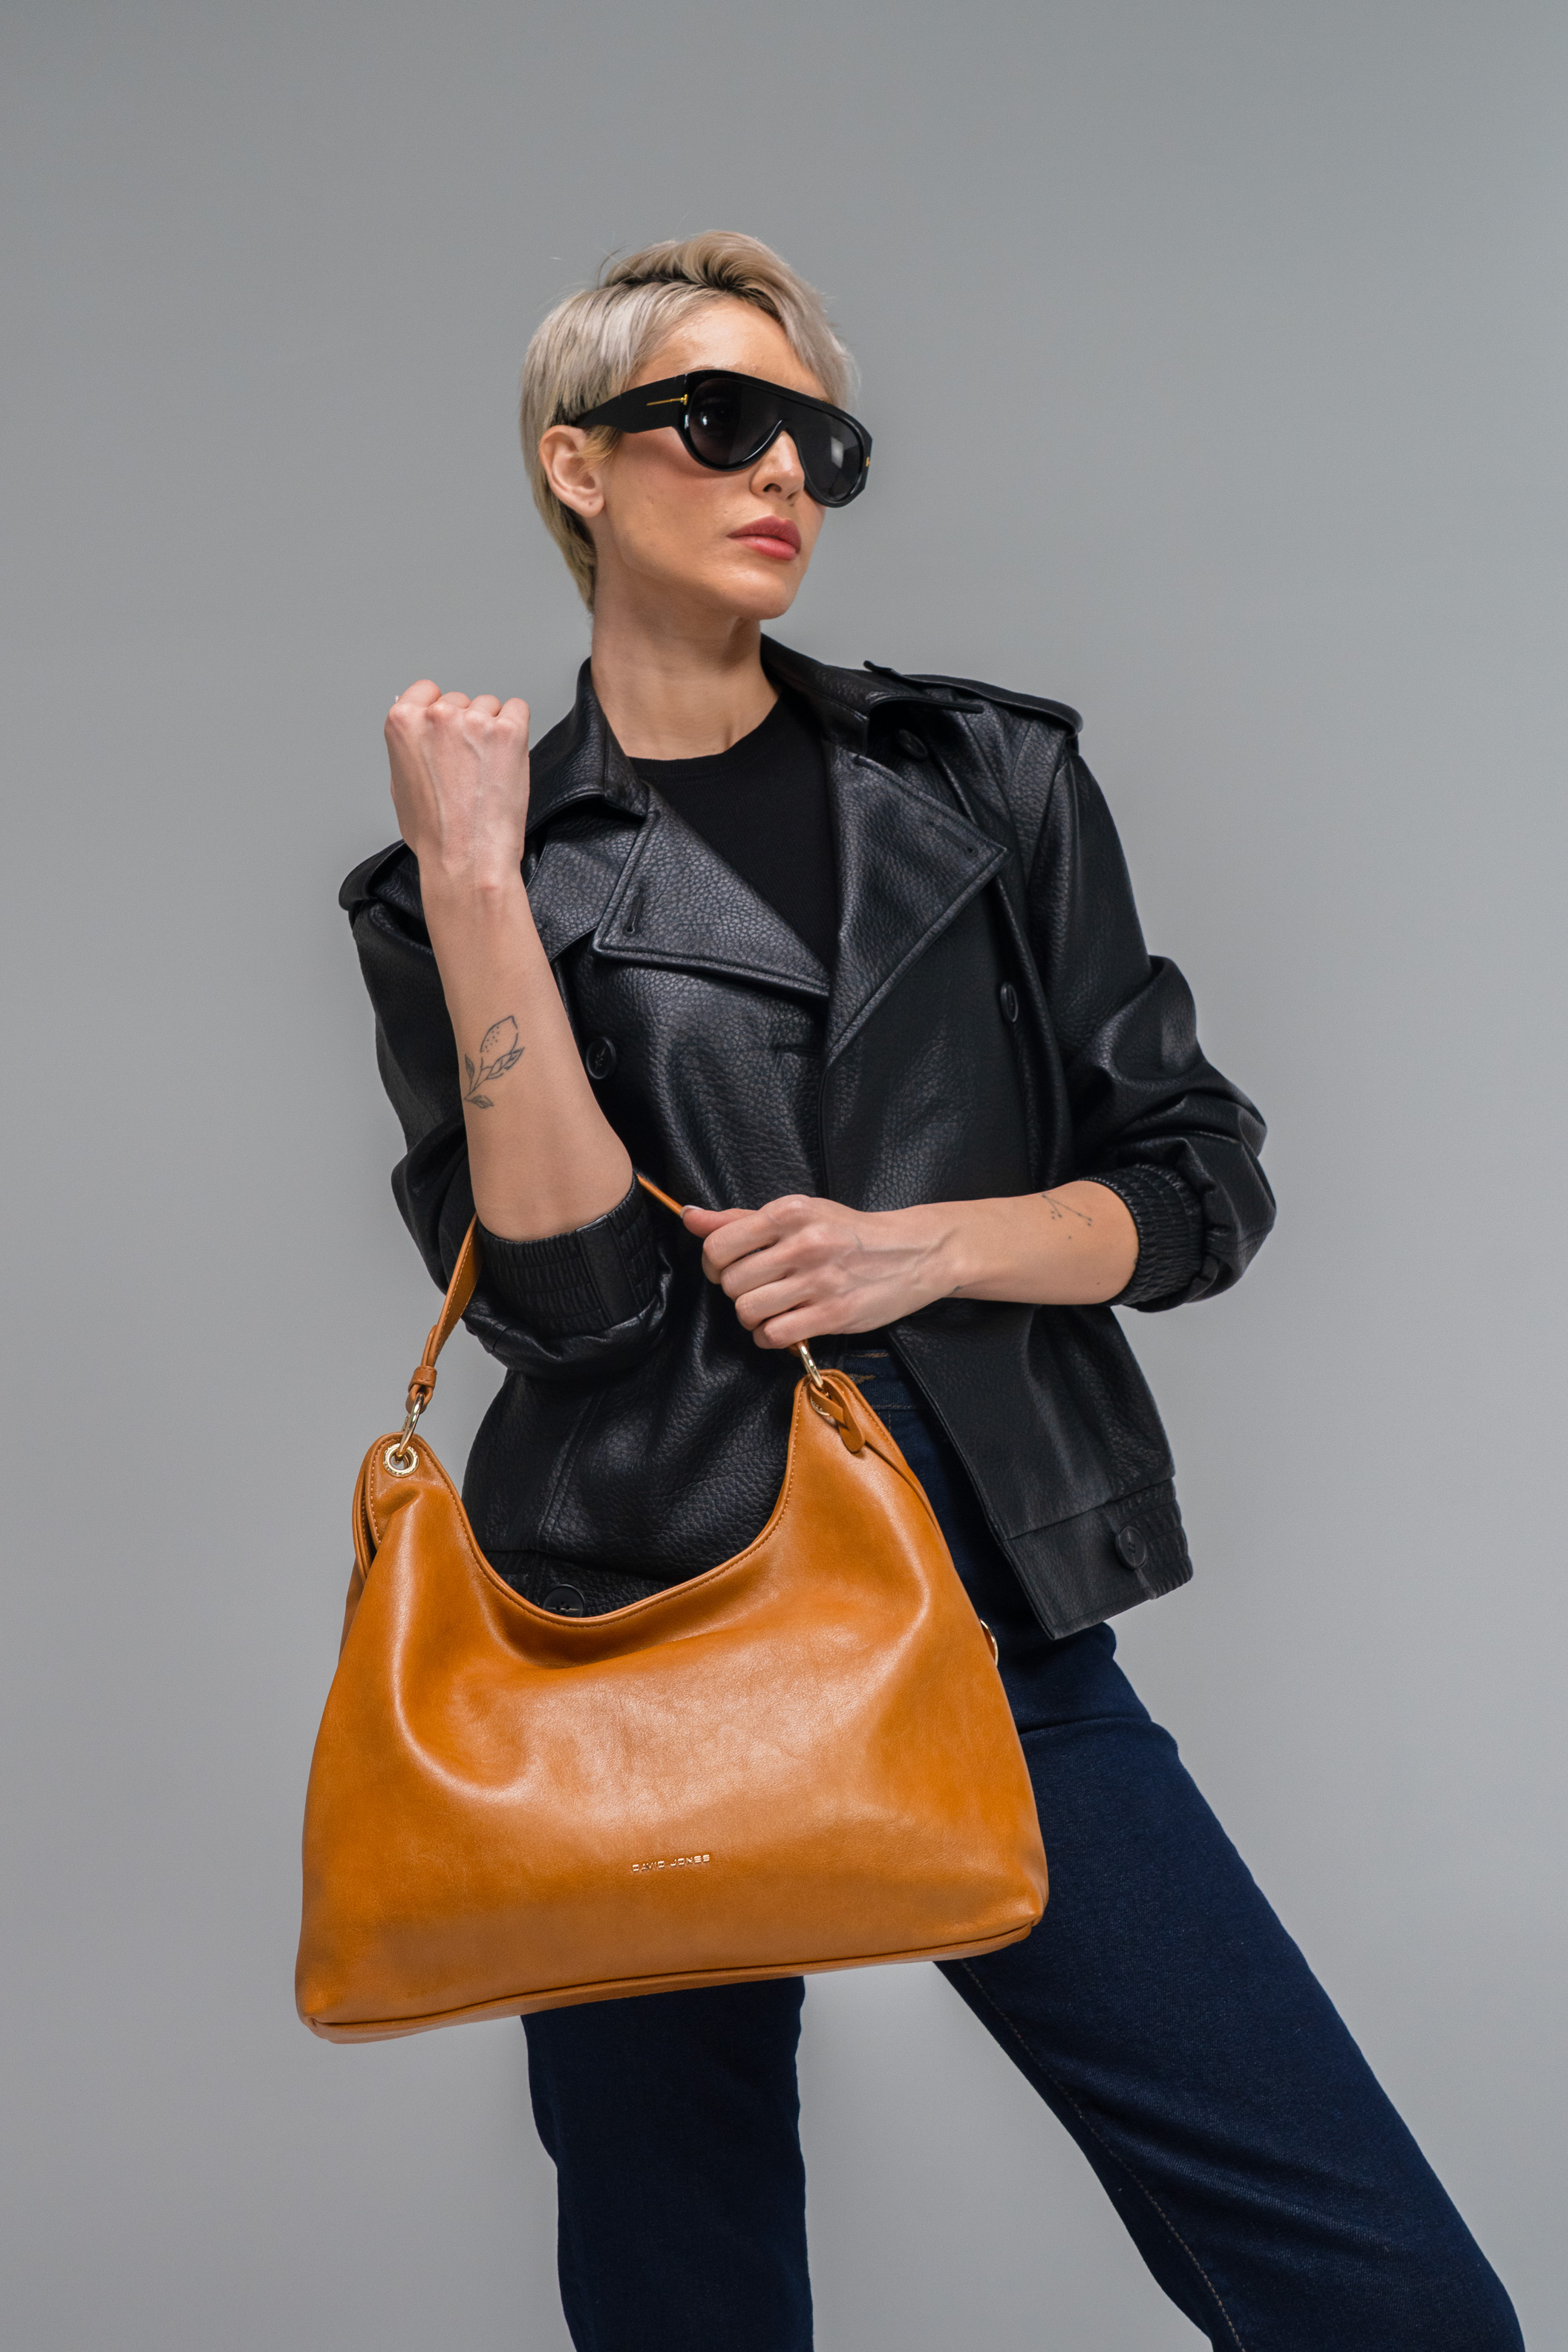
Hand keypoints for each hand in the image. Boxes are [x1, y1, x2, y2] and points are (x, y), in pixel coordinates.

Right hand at [385, 680, 530, 897]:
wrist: (466, 857)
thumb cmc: (435, 833)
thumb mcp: (400, 785)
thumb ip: (410, 750)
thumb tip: (420, 739)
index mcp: (403, 723)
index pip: (425, 690)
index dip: (439, 710)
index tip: (448, 729)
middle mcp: (437, 716)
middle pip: (459, 701)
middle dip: (466, 727)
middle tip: (470, 765)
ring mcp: (474, 721)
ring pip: (489, 707)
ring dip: (492, 731)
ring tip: (487, 770)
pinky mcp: (508, 731)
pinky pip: (518, 710)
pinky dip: (517, 730)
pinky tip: (507, 758)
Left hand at [683, 1194, 950, 1349]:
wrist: (913, 1252)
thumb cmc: (849, 1232)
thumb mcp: (800, 1213)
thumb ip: (741, 1218)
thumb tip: (690, 1217)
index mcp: (790, 1213)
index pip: (719, 1244)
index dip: (713, 1263)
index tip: (727, 1268)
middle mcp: (804, 1244)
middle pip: (731, 1282)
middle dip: (736, 1291)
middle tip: (756, 1288)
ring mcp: (819, 1280)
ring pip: (748, 1311)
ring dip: (751, 1317)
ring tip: (769, 1308)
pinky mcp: (833, 1313)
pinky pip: (775, 1334)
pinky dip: (770, 1336)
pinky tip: (783, 1325)